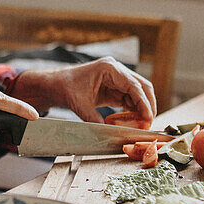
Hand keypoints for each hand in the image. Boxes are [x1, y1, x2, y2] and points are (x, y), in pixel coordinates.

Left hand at [13, 57, 156, 124]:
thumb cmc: (65, 88)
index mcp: (109, 69)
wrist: (55, 85)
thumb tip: (108, 134)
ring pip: (138, 94)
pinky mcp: (114, 88)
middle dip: (147, 105)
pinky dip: (133, 110)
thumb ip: (94, 119)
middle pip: (142, 87)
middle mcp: (116, 71)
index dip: (143, 103)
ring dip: (141, 109)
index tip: (148, 118)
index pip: (134, 86)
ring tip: (141, 125)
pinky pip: (129, 99)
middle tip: (148, 124)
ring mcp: (116, 79)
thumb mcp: (79, 105)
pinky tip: (132, 122)